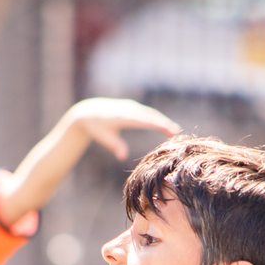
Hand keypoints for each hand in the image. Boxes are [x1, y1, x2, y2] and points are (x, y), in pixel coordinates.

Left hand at [61, 98, 180, 159]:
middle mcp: (128, 109)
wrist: (88, 112)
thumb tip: (123, 158)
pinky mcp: (132, 107)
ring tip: (173, 130)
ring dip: (161, 120)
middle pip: (149, 115)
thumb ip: (114, 146)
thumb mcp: (103, 137)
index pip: (143, 120)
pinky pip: (146, 113)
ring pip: (149, 113)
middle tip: (176, 132)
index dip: (156, 125)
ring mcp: (131, 106)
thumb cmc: (96, 127)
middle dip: (163, 123)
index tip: (168, 130)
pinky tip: (163, 125)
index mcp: (122, 116)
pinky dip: (156, 118)